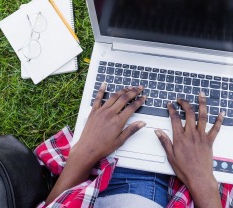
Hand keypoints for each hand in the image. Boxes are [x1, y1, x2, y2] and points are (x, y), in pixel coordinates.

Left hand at [46, 84, 145, 203]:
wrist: (87, 149)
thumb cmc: (104, 147)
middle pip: (124, 98)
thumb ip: (132, 130)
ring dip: (122, 90)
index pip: (132, 107)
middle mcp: (110, 113)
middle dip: (134, 92)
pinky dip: (101, 90)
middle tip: (140, 88)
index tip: (144, 97)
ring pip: (114, 96)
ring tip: (129, 87)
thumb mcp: (120, 141)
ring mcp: (101, 111)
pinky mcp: (94, 111)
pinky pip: (98, 98)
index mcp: (118, 121)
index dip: (139, 101)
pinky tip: (104, 84)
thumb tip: (142, 122)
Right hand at [155, 92, 223, 207]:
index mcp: (180, 138)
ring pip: (203, 117)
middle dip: (185, 103)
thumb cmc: (184, 169)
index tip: (170, 104)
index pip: (175, 118)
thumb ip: (164, 142)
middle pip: (189, 113)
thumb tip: (157, 131)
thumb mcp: (170, 156)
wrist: (199, 178)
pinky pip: (216, 129)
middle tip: (181, 99)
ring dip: (202, 104)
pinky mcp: (210, 141)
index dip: (172, 109)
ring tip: (201, 95)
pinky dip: (219, 120)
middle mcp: (191, 134)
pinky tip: (221, 113)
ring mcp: (202, 137)